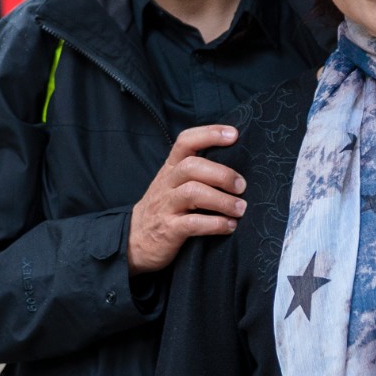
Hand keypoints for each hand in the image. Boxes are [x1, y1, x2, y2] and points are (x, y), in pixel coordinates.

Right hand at [128, 125, 245, 274]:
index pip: (185, 142)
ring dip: (222, 200)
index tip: (233, 134)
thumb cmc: (163, 209)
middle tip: (241, 186)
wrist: (134, 241)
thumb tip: (236, 165)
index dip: (209, 134)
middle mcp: (167, 183)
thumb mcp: (173, 185)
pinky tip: (230, 226)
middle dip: (221, 174)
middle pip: (191, 166)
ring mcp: (165, 206)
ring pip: (193, 193)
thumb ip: (196, 173)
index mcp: (170, 169)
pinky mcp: (168, 230)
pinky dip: (215, 224)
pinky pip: (192, 224)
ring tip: (240, 208)